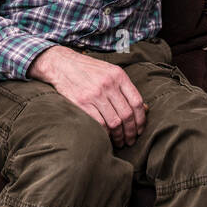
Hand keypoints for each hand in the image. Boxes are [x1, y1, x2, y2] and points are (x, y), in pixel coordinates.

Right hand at [29, 46, 147, 146]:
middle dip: (131, 132)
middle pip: (127, 114)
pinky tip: (106, 137)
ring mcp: (94, 94)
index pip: (137, 102)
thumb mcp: (110, 72)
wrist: (62, 64)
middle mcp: (108, 84)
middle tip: (130, 141)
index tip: (140, 130)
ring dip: (119, 136)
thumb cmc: (88, 70)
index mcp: (118, 75)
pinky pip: (99, 124)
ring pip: (114, 122)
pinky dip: (105, 133)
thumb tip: (143, 109)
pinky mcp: (82, 103)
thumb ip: (125, 88)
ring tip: (120, 142)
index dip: (141, 119)